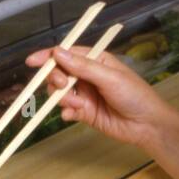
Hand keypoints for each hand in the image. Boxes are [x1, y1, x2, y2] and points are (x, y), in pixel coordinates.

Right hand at [23, 43, 175, 149]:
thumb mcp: (109, 77)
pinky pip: (66, 110)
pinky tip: (74, 115)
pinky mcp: (84, 113)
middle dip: (56, 79)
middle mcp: (87, 76)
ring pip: (60, 93)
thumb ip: (82, 66)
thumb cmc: (134, 95)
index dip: (48, 56)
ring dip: (63, 98)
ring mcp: (84, 94)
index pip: (66, 53)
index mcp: (95, 60)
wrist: (146, 125)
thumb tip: (57, 53)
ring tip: (78, 105)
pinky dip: (66, 112)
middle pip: (58, 73)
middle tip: (64, 86)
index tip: (32, 61)